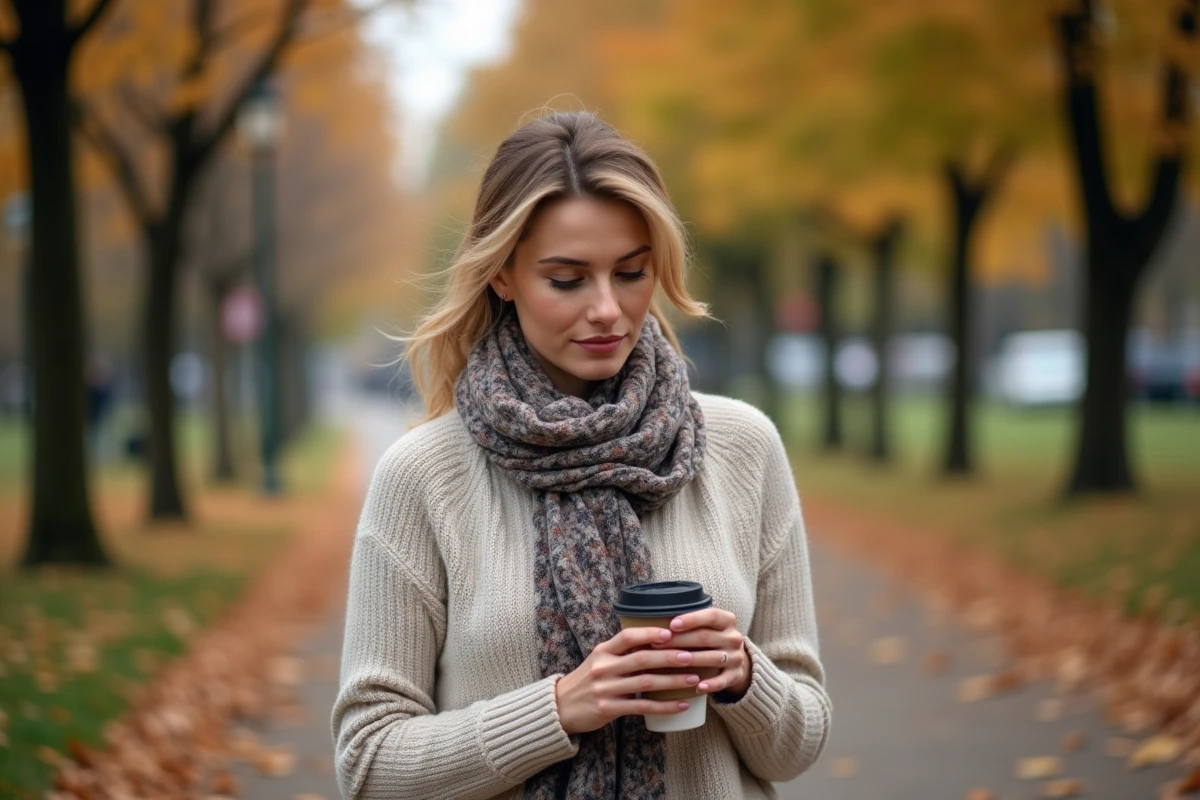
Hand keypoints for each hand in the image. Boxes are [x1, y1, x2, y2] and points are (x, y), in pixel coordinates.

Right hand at [554, 626, 705, 734]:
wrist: (560, 707)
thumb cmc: (587, 681)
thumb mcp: (598, 660)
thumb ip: (620, 651)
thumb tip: (654, 639)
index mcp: (602, 651)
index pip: (627, 636)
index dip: (649, 633)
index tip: (671, 632)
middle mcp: (603, 668)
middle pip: (642, 658)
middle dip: (670, 657)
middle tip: (692, 656)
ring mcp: (606, 689)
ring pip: (645, 683)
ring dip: (672, 681)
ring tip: (694, 679)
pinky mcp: (609, 709)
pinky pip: (642, 706)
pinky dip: (664, 706)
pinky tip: (681, 705)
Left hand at [651, 607, 750, 697]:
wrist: (735, 659)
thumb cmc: (710, 639)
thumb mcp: (707, 626)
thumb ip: (689, 623)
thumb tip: (654, 624)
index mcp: (726, 620)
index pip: (711, 615)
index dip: (691, 619)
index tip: (672, 625)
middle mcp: (734, 637)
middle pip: (706, 637)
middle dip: (680, 640)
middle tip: (658, 644)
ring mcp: (737, 657)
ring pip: (713, 658)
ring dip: (692, 660)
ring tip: (673, 662)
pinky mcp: (736, 675)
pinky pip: (723, 681)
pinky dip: (711, 684)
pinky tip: (697, 687)